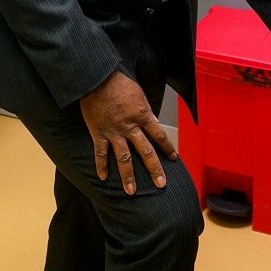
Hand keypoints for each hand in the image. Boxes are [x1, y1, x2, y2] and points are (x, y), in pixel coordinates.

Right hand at [79, 71, 177, 195]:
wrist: (97, 78)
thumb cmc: (120, 83)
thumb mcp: (139, 95)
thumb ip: (146, 112)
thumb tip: (154, 124)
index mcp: (143, 115)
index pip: (160, 136)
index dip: (168, 149)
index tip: (174, 160)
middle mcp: (130, 127)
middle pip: (145, 152)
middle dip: (154, 169)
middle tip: (161, 184)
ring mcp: (113, 132)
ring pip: (123, 158)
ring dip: (128, 176)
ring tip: (131, 192)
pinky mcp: (98, 132)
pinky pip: (100, 153)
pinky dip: (101, 166)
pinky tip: (103, 178)